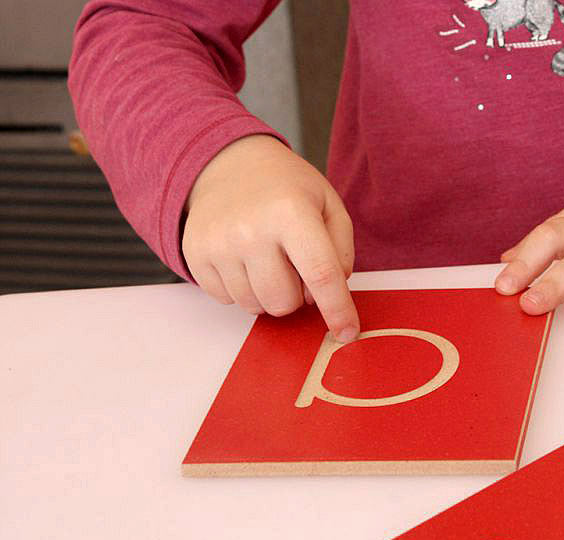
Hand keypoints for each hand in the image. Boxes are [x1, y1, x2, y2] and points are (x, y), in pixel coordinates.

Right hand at [182, 134, 358, 341]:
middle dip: (297, 295)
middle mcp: (251, 230)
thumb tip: (332, 294)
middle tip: (293, 266)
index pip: (320, 275)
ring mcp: (218, 244)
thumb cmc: (287, 188)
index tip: (347, 333)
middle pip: (284, 302)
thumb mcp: (328, 204)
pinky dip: (243, 289)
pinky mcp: (196, 254)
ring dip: (269, 293)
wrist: (229, 163)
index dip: (338, 310)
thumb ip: (342, 250)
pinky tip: (244, 260)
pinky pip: (228, 301)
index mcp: (291, 212)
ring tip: (268, 259)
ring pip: (256, 307)